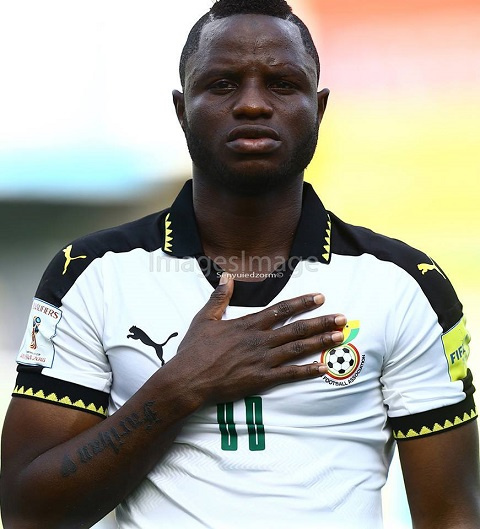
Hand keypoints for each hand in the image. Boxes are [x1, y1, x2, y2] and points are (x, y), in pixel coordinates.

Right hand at [169, 274, 345, 403]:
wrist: (187, 380)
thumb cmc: (194, 350)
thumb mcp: (205, 318)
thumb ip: (219, 297)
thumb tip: (226, 275)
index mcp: (248, 324)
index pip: (281, 310)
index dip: (303, 303)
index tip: (320, 297)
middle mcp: (260, 340)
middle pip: (297, 328)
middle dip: (321, 322)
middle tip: (343, 318)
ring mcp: (262, 361)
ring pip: (298, 349)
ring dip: (320, 342)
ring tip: (339, 337)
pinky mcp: (261, 380)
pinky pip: (289, 374)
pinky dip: (307, 371)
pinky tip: (323, 368)